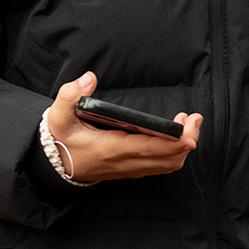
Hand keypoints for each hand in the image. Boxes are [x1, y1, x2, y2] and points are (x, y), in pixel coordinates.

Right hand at [44, 71, 202, 182]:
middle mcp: (124, 162)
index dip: (173, 143)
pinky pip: (160, 166)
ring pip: (166, 165)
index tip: (188, 131)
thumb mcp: (57, 116)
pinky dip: (173, 153)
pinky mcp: (131, 169)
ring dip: (182, 147)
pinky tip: (176, 136)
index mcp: (111, 148)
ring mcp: (129, 168)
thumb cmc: (60, 139)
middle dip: (187, 141)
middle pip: (167, 160)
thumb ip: (70, 95)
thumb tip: (89, 79)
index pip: (150, 149)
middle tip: (194, 119)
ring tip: (187, 123)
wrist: (53, 165)